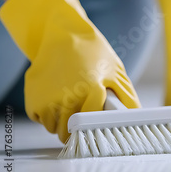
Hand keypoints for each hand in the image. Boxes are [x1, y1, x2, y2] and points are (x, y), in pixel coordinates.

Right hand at [0, 0, 139, 141]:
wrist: (63, 33)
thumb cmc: (93, 53)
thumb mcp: (116, 72)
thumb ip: (127, 98)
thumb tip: (137, 118)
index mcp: (92, 90)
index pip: (92, 126)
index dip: (94, 133)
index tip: (96, 138)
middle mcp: (68, 96)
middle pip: (70, 132)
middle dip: (77, 131)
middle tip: (82, 122)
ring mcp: (47, 97)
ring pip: (53, 128)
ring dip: (60, 124)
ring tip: (69, 108)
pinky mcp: (32, 96)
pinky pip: (39, 118)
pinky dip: (45, 115)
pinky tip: (55, 100)